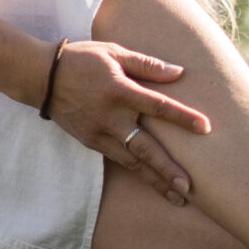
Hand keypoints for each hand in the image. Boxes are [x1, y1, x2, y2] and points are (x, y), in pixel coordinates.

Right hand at [46, 38, 209, 204]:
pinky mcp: (90, 143)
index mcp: (120, 91)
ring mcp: (99, 134)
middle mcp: (111, 117)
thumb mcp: (114, 52)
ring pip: (132, 163)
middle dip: (168, 169)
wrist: (43, 78)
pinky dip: (136, 173)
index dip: (183, 117)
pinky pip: (118, 160)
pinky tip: (151, 182)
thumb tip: (179, 72)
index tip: (206, 128)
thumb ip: (147, 64)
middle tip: (189, 188)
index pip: (158, 106)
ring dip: (155, 180)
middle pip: (146, 148)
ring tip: (177, 196)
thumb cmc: (82, 59)